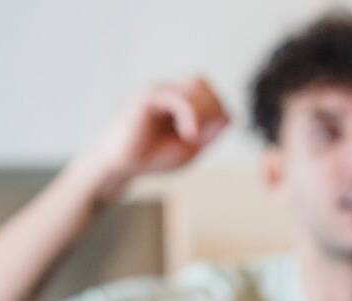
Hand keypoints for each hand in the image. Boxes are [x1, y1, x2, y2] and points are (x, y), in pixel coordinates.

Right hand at [85, 77, 229, 188]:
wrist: (122, 165)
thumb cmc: (153, 157)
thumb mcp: (192, 148)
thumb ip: (211, 133)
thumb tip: (228, 116)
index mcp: (182, 101)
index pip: (212, 94)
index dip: (218, 115)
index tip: (204, 140)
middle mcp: (171, 91)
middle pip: (205, 84)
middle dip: (212, 111)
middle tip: (200, 137)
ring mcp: (160, 91)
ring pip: (197, 84)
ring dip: (203, 112)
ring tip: (192, 136)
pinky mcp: (149, 97)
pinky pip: (179, 96)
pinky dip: (191, 115)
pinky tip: (187, 134)